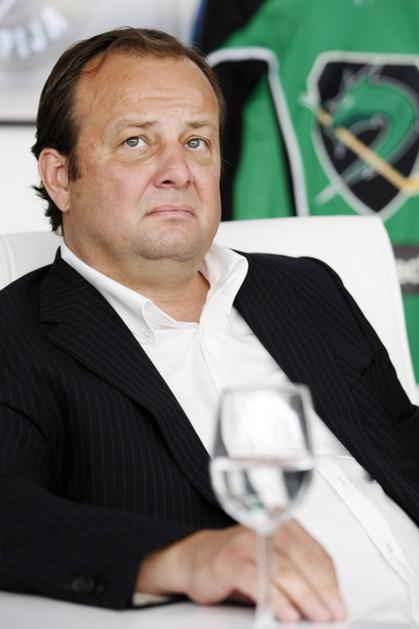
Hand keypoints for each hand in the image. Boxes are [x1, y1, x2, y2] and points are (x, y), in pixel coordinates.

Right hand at [136, 518, 345, 621]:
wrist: (196, 559)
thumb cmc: (238, 561)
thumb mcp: (273, 563)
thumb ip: (297, 575)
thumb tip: (326, 601)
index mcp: (282, 525)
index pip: (315, 552)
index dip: (330, 580)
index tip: (340, 603)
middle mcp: (266, 528)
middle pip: (302, 558)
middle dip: (322, 590)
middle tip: (333, 613)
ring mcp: (247, 542)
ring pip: (282, 569)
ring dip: (303, 596)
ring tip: (316, 615)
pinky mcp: (229, 560)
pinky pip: (256, 579)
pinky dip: (272, 597)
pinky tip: (283, 612)